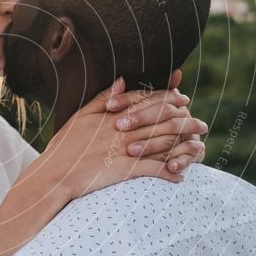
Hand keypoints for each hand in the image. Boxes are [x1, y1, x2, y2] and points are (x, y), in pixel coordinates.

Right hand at [30, 82, 202, 201]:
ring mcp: (124, 150)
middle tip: (201, 124)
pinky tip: (180, 176)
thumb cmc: (64, 146)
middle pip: (160, 120)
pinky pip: (152, 170)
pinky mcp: (124, 171)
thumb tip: (123, 79)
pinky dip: (168, 173)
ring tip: (200, 148)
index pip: (146, 100)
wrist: (54, 174)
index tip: (183, 97)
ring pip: (161, 143)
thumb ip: (104, 97)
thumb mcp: (81, 116)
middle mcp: (122, 130)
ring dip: (183, 146)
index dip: (167, 97)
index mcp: (113, 115)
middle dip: (185, 121)